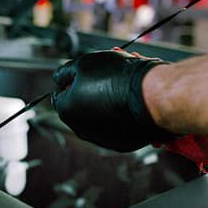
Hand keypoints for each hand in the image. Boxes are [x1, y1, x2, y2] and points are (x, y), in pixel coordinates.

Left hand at [52, 50, 172, 151]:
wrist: (149, 94)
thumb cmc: (116, 77)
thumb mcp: (84, 64)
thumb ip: (65, 72)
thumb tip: (59, 78)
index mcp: (67, 110)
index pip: (59, 96)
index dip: (69, 82)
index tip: (81, 75)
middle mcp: (82, 129)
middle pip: (79, 108)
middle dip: (87, 93)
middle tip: (103, 79)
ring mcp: (103, 139)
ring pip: (98, 119)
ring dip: (103, 105)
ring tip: (119, 89)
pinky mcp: (122, 144)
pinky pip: (116, 128)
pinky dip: (119, 117)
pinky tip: (128, 103)